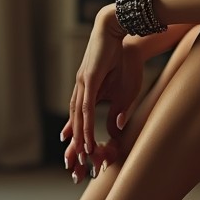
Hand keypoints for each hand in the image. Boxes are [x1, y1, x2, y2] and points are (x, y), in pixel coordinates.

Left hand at [60, 7, 140, 180]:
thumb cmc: (127, 60)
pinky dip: (85, 124)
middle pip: (74, 120)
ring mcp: (82, 83)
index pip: (78, 116)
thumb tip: (115, 127)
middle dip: (75, 144)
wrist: (126, 34)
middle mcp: (80, 88)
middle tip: (74, 165)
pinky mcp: (89, 79)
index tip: (72, 152)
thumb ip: (118, 110)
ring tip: (81, 157)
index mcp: (87, 89)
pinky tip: (86, 138)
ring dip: (79, 138)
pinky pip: (86, 108)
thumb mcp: (124, 91)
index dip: (76, 135)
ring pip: (78, 117)